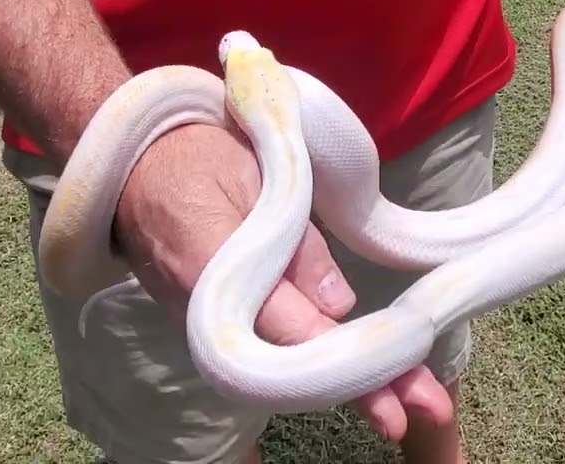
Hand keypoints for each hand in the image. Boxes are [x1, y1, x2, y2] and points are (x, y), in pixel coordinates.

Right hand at [112, 122, 453, 440]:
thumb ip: (295, 243)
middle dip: (367, 389)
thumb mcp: (255, 176)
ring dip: (351, 378)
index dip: (350, 370)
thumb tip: (339, 307)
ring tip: (413, 393)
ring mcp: (211, 328)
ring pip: (288, 365)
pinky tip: (367, 367)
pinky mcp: (220, 323)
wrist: (134, 163)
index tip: (397, 403)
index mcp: (213, 277)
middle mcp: (208, 321)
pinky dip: (322, 359)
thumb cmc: (195, 156)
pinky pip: (275, 349)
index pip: (293, 337)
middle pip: (297, 369)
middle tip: (430, 407)